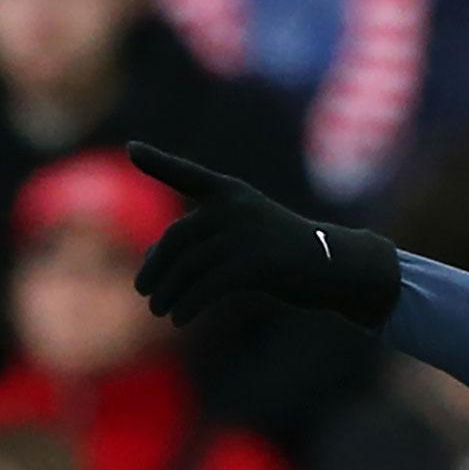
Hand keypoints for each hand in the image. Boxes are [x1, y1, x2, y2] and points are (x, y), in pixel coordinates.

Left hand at [128, 142, 399, 327]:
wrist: (335, 267)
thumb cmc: (285, 255)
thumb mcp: (243, 238)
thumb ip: (203, 241)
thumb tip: (151, 260)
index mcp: (232, 193)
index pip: (189, 175)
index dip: (160, 163)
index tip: (133, 149)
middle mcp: (235, 208)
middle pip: (178, 237)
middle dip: (156, 267)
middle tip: (143, 290)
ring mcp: (246, 234)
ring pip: (190, 266)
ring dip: (169, 292)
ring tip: (158, 310)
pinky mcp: (256, 264)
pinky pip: (209, 287)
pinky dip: (190, 305)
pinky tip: (180, 320)